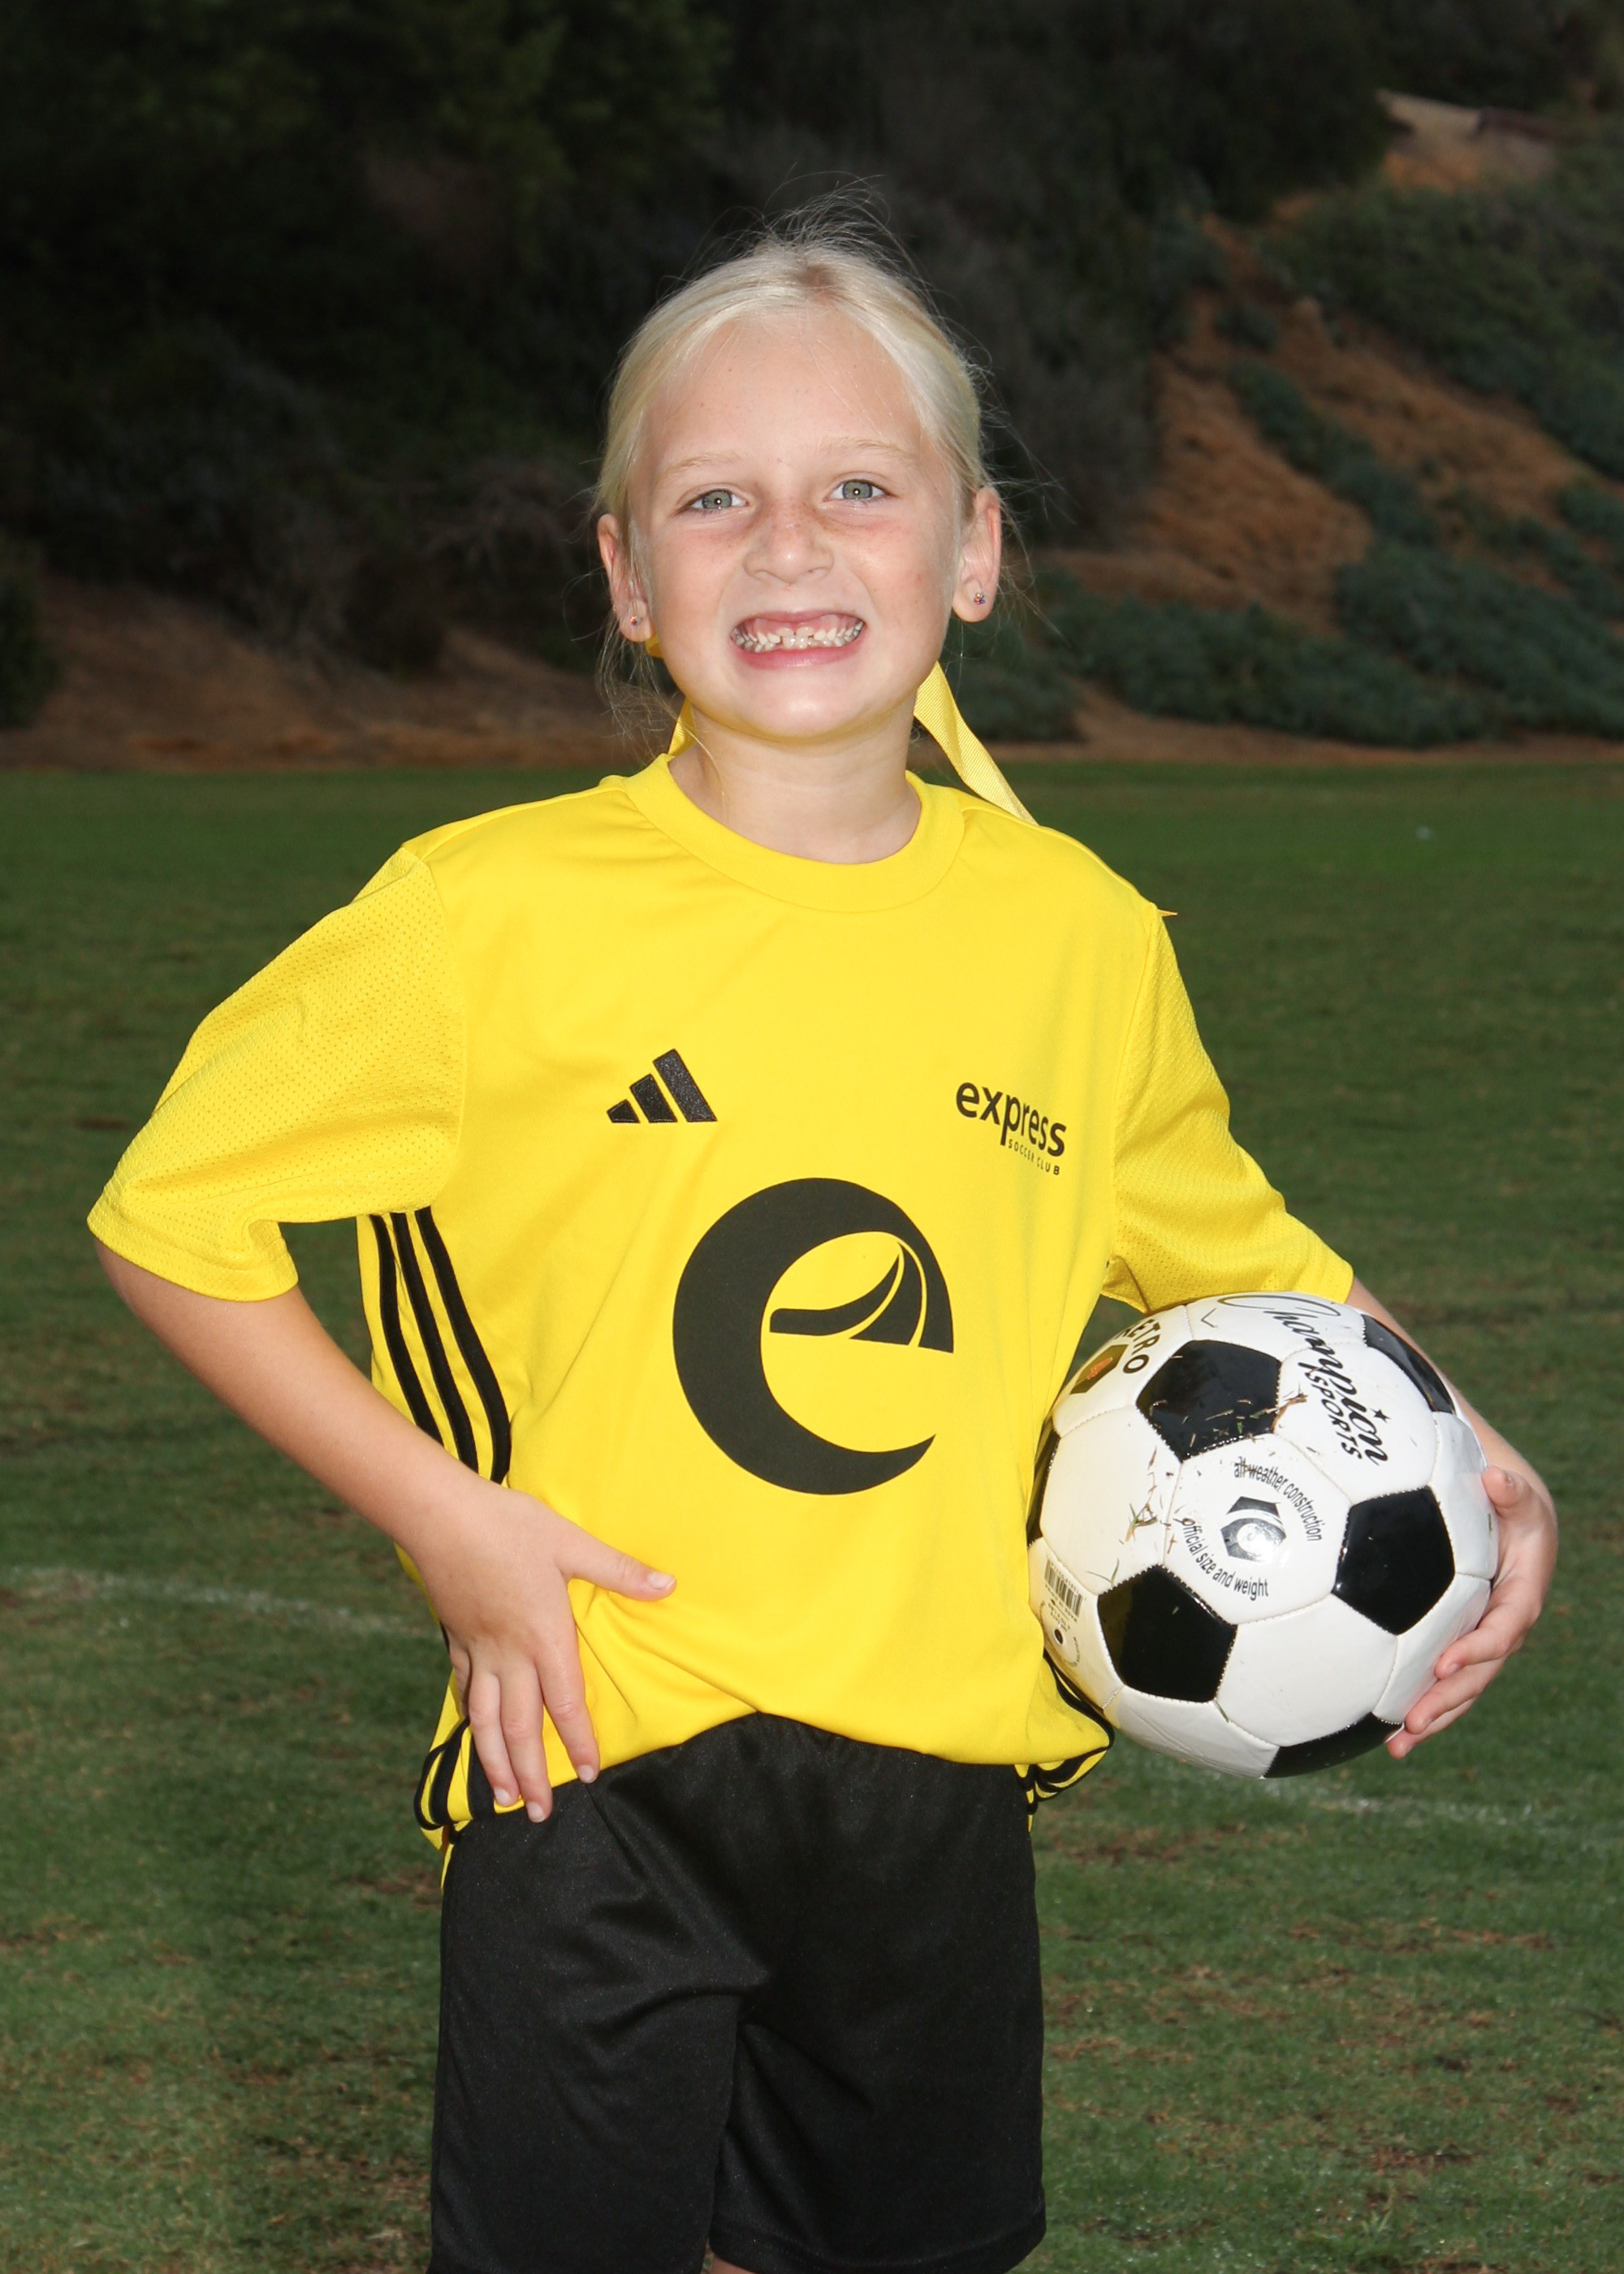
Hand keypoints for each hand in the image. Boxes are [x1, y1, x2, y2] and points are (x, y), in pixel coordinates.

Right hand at [414, 1477, 674, 1819]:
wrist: (441, 1516)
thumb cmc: (510, 1526)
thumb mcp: (571, 1544)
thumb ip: (619, 1570)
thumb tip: (668, 1585)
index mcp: (544, 1637)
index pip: (564, 1704)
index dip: (578, 1743)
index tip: (589, 1774)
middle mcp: (509, 1655)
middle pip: (519, 1727)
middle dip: (530, 1774)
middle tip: (537, 1814)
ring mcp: (477, 1649)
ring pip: (484, 1719)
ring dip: (493, 1761)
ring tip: (500, 1797)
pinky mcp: (454, 1637)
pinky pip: (463, 1688)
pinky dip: (468, 1718)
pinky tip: (473, 1732)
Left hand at [1386, 1462, 1555, 1759]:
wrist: (1508, 1520)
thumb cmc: (1506, 1503)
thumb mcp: (1515, 1492)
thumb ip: (1510, 1489)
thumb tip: (1496, 1476)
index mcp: (1521, 1596)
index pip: (1502, 1630)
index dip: (1476, 1649)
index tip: (1443, 1663)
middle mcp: (1503, 1628)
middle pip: (1479, 1673)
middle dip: (1448, 1700)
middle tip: (1414, 1720)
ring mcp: (1480, 1642)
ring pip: (1461, 1689)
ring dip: (1433, 1718)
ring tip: (1398, 1745)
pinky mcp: (1457, 1647)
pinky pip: (1442, 1682)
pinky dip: (1417, 1706)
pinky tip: (1386, 1736)